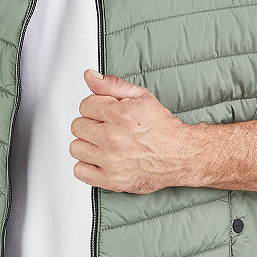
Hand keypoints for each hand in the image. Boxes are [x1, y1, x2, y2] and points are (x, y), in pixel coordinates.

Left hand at [69, 68, 193, 193]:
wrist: (181, 155)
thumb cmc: (163, 128)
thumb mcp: (141, 97)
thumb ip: (112, 85)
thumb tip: (90, 76)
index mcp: (119, 115)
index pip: (84, 106)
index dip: (96, 107)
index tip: (106, 114)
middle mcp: (113, 138)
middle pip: (77, 126)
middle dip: (90, 124)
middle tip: (106, 128)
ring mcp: (111, 161)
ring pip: (75, 148)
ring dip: (87, 145)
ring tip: (103, 144)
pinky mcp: (111, 180)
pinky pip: (80, 171)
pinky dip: (86, 166)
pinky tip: (99, 160)